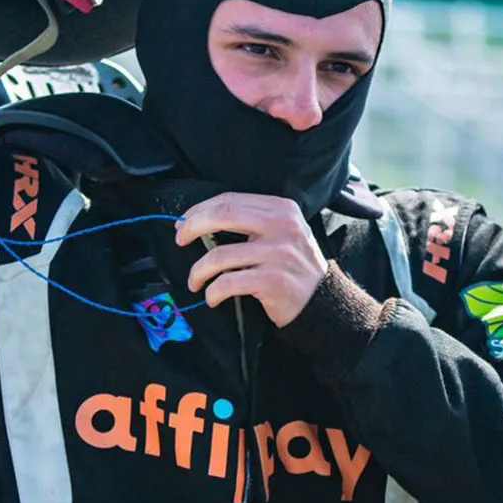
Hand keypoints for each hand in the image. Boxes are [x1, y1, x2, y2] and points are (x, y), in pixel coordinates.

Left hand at [177, 192, 328, 326]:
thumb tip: (202, 220)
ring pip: (219, 255)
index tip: (184, 223)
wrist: (323, 302)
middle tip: (179, 240)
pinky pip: (228, 283)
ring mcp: (278, 254)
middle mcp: (282, 227)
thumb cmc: (295, 267)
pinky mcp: (273, 281)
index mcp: (282, 209)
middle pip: (223, 216)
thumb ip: (254, 221)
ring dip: (198, 271)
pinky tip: (212, 297)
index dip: (200, 210)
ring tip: (196, 281)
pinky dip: (213, 292)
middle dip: (192, 227)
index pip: (231, 200)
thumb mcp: (285, 233)